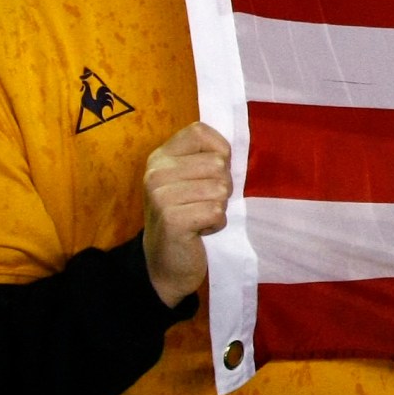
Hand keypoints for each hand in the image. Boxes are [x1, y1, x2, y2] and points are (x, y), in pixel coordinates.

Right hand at [143, 121, 231, 306]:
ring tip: (199, 216)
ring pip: (220, 188)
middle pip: (218, 163)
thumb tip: (238, 148)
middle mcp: (156, 173)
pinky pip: (217, 212)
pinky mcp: (171, 220)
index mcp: (160, 156)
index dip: (219, 150)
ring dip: (219, 207)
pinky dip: (216, 224)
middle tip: (202, 203)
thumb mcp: (191, 179)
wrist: (165, 263)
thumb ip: (207, 158)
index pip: (199, 131)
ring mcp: (160, 196)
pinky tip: (199, 230)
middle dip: (222, 186)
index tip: (211, 173)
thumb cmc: (187, 214)